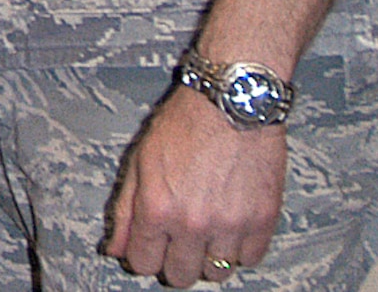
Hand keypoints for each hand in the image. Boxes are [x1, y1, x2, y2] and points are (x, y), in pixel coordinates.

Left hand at [102, 86, 286, 286]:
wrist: (232, 103)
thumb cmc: (184, 124)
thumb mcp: (139, 160)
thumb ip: (124, 210)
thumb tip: (114, 249)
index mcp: (157, 209)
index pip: (143, 264)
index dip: (143, 255)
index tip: (149, 245)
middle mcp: (193, 224)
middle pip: (180, 276)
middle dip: (174, 260)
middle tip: (178, 237)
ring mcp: (230, 226)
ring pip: (216, 273)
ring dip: (208, 256)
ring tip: (206, 228)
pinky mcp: (263, 221)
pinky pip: (250, 259)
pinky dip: (239, 247)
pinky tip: (230, 224)